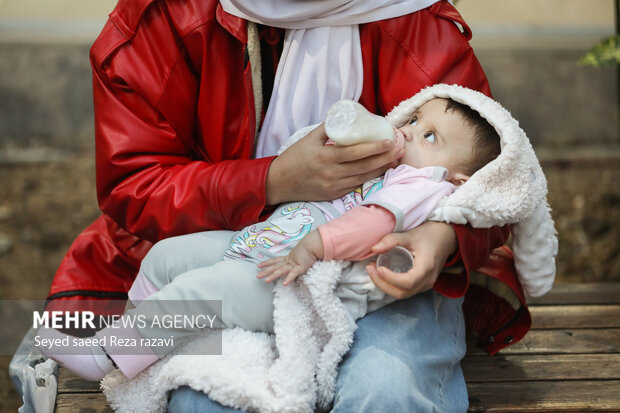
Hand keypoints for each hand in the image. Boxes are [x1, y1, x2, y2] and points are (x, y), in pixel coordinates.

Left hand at [257, 231, 322, 285]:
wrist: (313, 244)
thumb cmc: (309, 248)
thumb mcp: (300, 253)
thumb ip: (296, 257)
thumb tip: (296, 258)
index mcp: (288, 257)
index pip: (275, 260)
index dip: (267, 263)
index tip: (259, 265)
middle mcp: (289, 261)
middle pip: (275, 266)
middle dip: (266, 271)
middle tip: (257, 276)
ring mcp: (293, 264)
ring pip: (281, 271)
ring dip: (273, 276)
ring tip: (266, 281)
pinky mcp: (300, 267)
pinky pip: (293, 274)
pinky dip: (288, 279)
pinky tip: (284, 284)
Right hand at [265, 124, 403, 204]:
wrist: (279, 182)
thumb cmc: (294, 157)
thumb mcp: (309, 138)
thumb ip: (329, 127)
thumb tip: (347, 115)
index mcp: (326, 158)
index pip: (356, 153)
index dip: (375, 148)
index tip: (389, 140)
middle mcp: (332, 174)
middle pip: (365, 167)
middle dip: (386, 158)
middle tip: (400, 148)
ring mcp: (334, 187)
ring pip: (363, 178)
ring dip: (381, 169)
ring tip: (395, 159)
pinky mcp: (334, 195)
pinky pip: (355, 186)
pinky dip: (369, 178)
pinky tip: (379, 171)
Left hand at [366, 221, 456, 298]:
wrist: (445, 238)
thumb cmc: (428, 235)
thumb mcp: (410, 235)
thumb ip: (392, 240)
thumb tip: (374, 249)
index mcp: (427, 267)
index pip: (408, 282)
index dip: (391, 278)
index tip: (378, 267)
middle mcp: (428, 280)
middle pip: (402, 292)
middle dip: (383, 284)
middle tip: (370, 268)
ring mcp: (425, 285)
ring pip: (402, 294)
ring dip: (385, 286)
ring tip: (373, 270)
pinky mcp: (421, 285)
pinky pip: (404, 291)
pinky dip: (391, 285)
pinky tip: (381, 274)